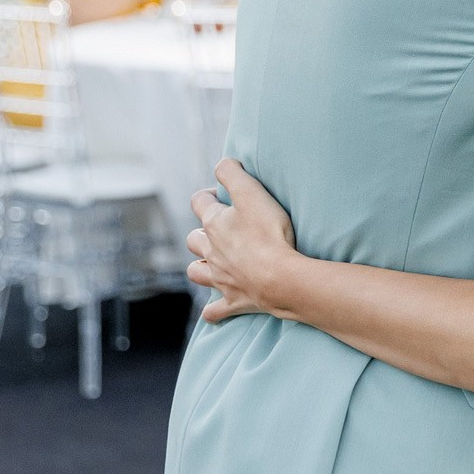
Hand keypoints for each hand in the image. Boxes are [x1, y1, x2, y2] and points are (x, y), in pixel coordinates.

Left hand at [185, 159, 304, 323]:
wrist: (280, 278)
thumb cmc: (269, 234)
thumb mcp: (252, 193)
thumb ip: (233, 173)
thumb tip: (222, 163)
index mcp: (214, 225)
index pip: (200, 202)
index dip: (208, 195)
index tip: (222, 194)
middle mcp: (211, 251)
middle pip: (194, 239)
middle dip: (202, 232)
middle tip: (221, 229)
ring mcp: (220, 278)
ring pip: (196, 272)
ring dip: (199, 267)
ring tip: (211, 263)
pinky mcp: (233, 300)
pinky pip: (215, 310)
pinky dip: (212, 310)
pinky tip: (212, 311)